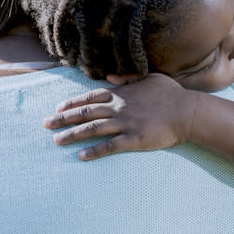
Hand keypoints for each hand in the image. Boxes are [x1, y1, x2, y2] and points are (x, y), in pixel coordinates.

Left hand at [43, 74, 196, 159]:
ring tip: (57, 140)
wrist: (187, 112)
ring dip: (73, 134)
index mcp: (121, 93)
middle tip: (46, 124)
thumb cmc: (171, 94)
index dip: (72, 103)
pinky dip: (94, 151)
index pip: (90, 97)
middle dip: (63, 118)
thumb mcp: (149, 78)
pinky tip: (80, 156)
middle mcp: (119, 108)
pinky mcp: (134, 140)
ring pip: (92, 129)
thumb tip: (110, 77)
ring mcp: (125, 124)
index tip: (58, 108)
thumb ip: (127, 77)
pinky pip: (109, 146)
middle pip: (85, 113)